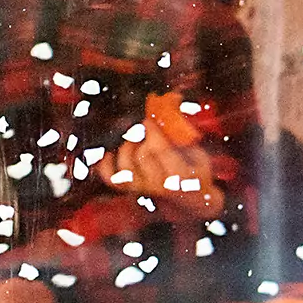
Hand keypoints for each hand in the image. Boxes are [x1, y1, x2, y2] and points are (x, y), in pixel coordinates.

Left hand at [97, 118, 224, 217]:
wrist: (192, 199)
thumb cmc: (195, 171)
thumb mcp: (198, 152)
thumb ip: (182, 133)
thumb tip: (171, 103)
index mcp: (180, 176)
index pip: (160, 151)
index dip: (152, 131)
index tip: (149, 118)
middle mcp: (158, 185)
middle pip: (141, 155)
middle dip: (141, 136)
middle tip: (143, 127)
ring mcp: (142, 188)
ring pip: (125, 165)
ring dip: (127, 147)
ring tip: (135, 139)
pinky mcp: (129, 190)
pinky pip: (110, 177)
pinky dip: (105, 164)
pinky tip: (110, 152)